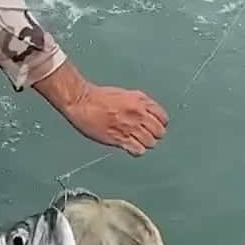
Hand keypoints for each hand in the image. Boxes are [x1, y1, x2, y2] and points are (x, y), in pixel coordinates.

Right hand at [33, 60, 167, 155]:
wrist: (82, 102)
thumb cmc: (99, 97)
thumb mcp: (125, 93)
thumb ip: (139, 103)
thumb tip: (148, 113)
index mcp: (140, 101)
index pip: (163, 117)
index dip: (161, 123)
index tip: (157, 125)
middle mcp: (138, 114)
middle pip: (159, 131)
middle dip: (155, 134)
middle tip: (149, 135)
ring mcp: (129, 127)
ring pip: (150, 142)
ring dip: (146, 143)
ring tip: (140, 141)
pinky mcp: (120, 139)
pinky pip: (137, 150)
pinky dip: (137, 150)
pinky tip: (132, 147)